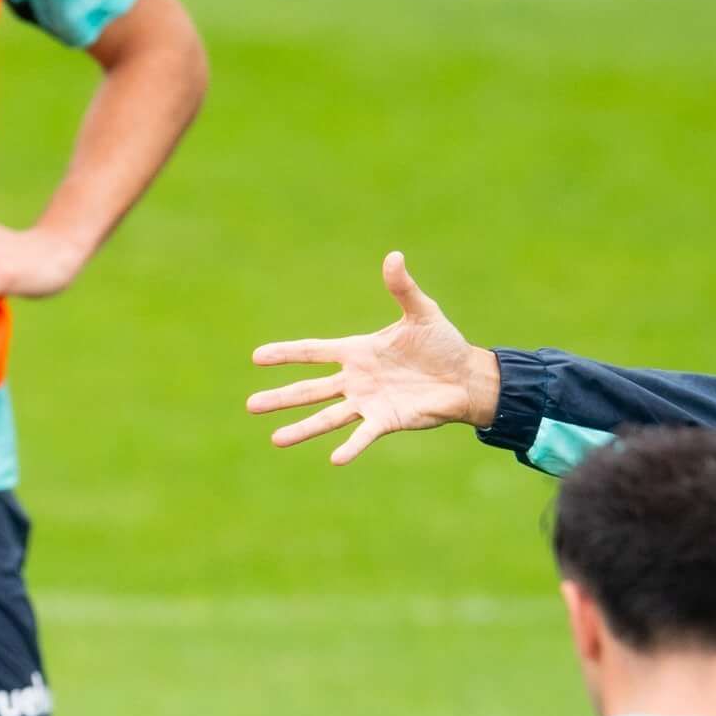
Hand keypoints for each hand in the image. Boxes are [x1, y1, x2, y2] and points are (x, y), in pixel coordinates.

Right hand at [247, 254, 501, 462]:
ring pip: (327, 417)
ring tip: (276, 440)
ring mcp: (368, 402)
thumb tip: (394, 256)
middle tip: (251, 405)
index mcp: (357, 351)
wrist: (465, 376)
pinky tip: (335, 459)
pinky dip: (351, 447)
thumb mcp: (421, 312)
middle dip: (281, 398)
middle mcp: (355, 380)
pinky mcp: (386, 421)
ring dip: (302, 429)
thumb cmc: (442, 343)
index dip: (286, 354)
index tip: (257, 357)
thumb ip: (403, 288)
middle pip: (310, 390)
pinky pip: (363, 435)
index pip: (313, 352)